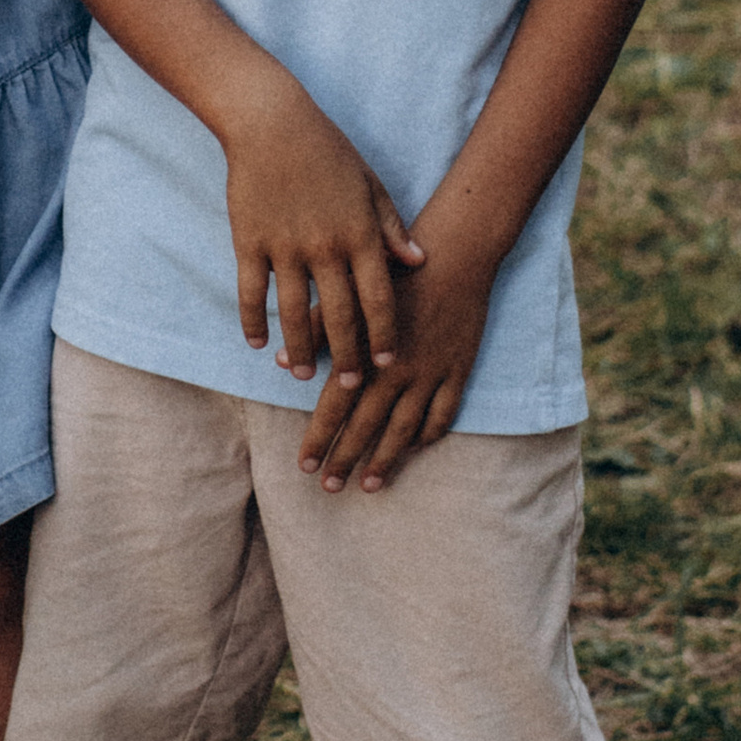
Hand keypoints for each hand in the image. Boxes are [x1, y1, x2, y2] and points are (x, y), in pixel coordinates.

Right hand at [220, 78, 422, 389]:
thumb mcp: (370, 184)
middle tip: (347, 386)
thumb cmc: (328, 151)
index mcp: (359, 234)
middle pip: (340, 314)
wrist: (272, 122)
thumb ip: (392, 227)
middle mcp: (325, 246)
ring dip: (300, 349)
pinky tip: (259, 344)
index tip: (386, 364)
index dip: (384, 335)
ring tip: (302, 373)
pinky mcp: (250, 242)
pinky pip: (253, 293)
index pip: (379, 298)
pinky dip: (255, 322)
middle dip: (346, 355)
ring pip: (295, 312)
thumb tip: (419, 261)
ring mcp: (285, 246)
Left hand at [297, 236, 490, 492]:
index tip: (303, 465)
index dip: (319, 438)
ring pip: (405, 428)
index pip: (335, 405)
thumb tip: (282, 360)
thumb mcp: (350, 291)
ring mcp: (431, 372)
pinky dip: (428, 434)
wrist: (457, 253)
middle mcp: (397, 368)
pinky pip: (443, 412)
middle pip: (366, 425)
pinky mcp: (458, 370)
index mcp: (366, 350)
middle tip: (328, 488)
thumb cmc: (397, 268)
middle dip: (345, 459)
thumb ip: (317, 327)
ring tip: (369, 485)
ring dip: (385, 459)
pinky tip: (414, 448)